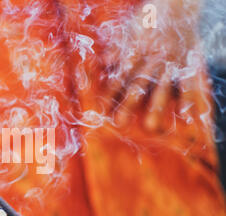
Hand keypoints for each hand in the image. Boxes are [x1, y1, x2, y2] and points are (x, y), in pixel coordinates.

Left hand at [102, 0, 210, 133]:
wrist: (176, 5)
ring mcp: (170, 62)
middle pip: (138, 85)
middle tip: (120, 123)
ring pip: (161, 86)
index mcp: (135, 53)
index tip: (102, 109)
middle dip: (128, 104)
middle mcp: (151, 60)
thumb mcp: (128, 30)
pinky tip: (186, 115)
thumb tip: (104, 62)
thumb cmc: (147, 20)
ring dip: (156, 106)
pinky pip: (189, 82)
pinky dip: (188, 98)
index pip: (120, 76)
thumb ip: (116, 48)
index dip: (110, 92)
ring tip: (150, 126)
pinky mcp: (186, 62)